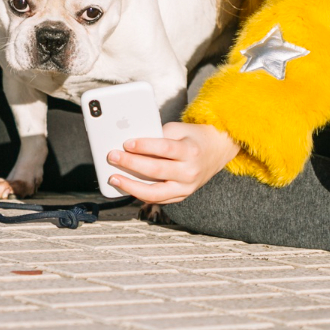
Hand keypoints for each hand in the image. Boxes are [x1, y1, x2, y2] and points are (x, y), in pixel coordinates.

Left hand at [105, 122, 238, 203]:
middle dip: (131, 163)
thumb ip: (157, 135)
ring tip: (114, 179)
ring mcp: (186, 188)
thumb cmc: (193, 138)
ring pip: (154, 192)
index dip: (144, 146)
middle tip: (113, 157)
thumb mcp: (179, 129)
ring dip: (131, 186)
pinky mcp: (181, 196)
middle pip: (156, 170)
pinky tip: (126, 186)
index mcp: (190, 151)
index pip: (164, 149)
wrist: (216, 151)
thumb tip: (130, 144)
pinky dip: (140, 194)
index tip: (126, 143)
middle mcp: (189, 172)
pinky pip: (157, 199)